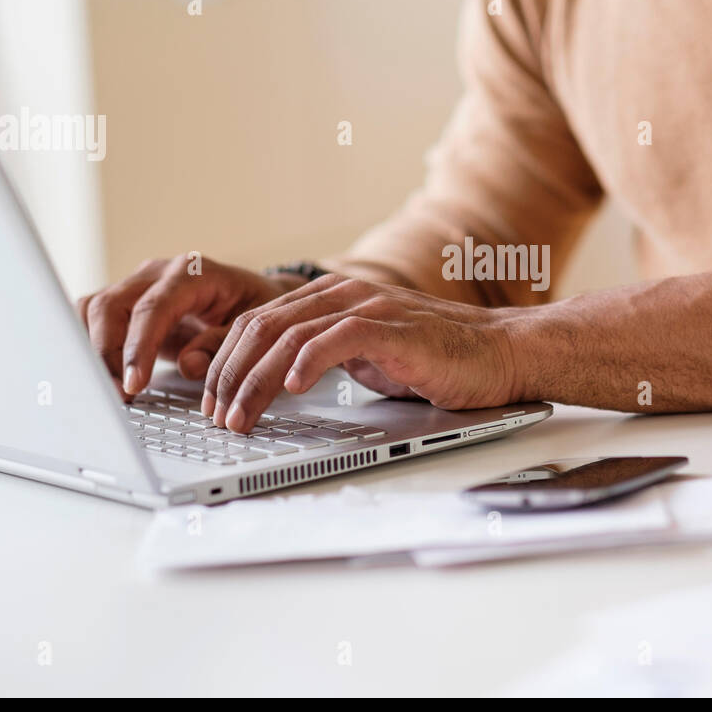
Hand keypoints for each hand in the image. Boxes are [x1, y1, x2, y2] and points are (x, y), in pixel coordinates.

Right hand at [76, 254, 296, 397]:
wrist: (252, 296)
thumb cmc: (255, 311)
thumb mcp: (253, 327)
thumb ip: (222, 345)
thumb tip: (190, 364)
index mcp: (193, 273)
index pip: (154, 307)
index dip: (140, 347)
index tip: (135, 384)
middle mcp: (158, 273)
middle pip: (112, 305)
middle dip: (107, 353)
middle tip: (120, 395)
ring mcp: (138, 285)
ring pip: (94, 309)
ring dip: (94, 351)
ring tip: (113, 390)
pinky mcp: (126, 302)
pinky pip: (92, 317)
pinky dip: (90, 345)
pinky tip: (102, 375)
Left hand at [202, 274, 522, 431]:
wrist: (499, 353)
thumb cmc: (438, 359)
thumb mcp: (366, 357)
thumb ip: (325, 357)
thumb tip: (276, 384)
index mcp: (329, 300)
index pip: (257, 323)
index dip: (225, 362)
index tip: (212, 401)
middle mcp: (342, 296)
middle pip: (262, 328)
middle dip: (230, 376)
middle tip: (217, 416)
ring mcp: (368, 308)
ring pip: (290, 336)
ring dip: (256, 380)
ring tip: (241, 415)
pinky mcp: (393, 328)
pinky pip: (337, 338)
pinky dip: (307, 362)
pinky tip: (291, 388)